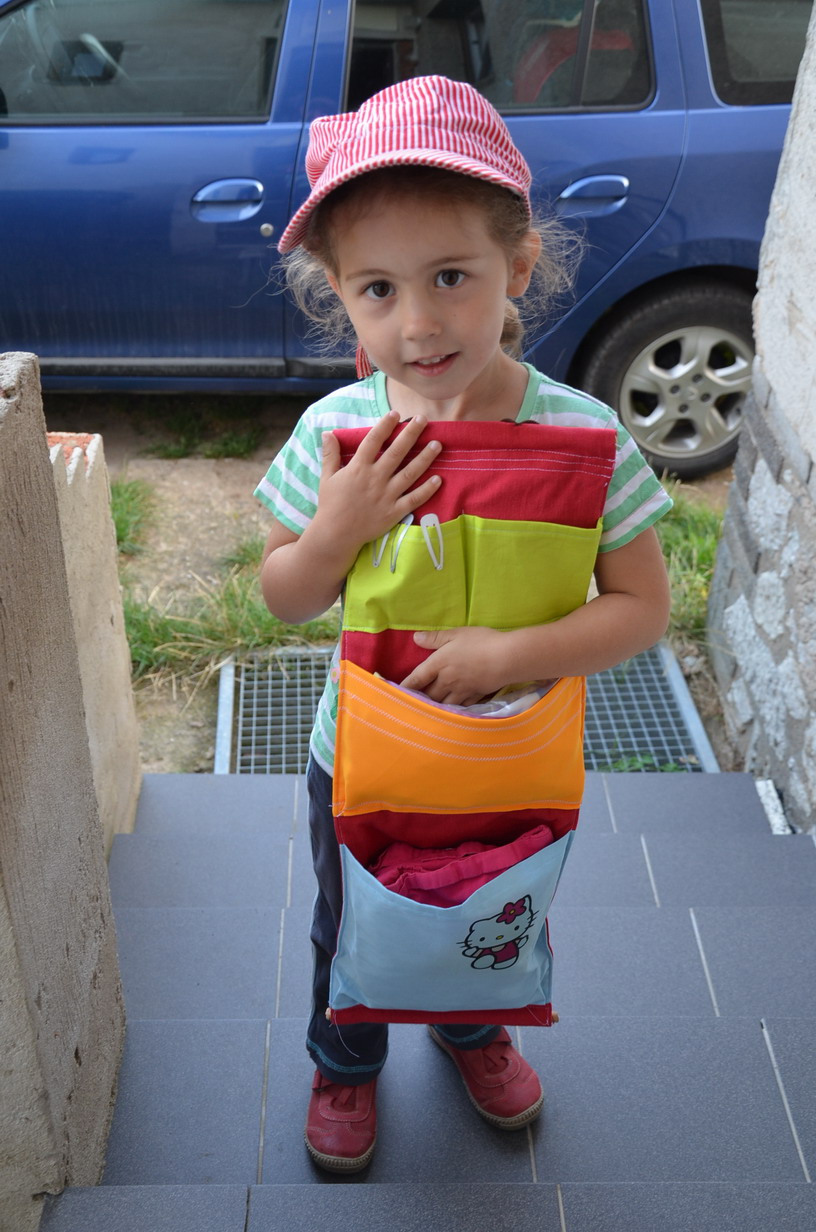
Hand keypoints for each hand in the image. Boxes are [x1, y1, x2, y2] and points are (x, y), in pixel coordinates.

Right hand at [313, 412, 441, 560]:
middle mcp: (375, 479)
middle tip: (423, 419)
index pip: (373, 441)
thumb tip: (327, 432)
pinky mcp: (394, 512)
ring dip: (425, 458)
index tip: (396, 413)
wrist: (335, 534)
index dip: (385, 425)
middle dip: (411, 434)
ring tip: (437, 444)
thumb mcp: (326, 477)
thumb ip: (330, 455)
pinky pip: (414, 499)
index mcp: (358, 468)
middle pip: (397, 452)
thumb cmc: (330, 505)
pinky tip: (439, 479)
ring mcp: (387, 496)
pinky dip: (427, 490)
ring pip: (410, 473)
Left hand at [400, 627, 508, 704]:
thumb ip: (435, 637)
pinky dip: (453, 709)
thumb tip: (415, 639)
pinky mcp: (475, 696)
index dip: (406, 686)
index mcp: (439, 664)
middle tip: (412, 701)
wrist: (507, 659)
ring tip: (429, 709)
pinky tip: (452, 711)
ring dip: (434, 706)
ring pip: (442, 704)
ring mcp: (461, 691)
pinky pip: (460, 707)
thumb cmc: (481, 642)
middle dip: (420, 698)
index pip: (417, 678)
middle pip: (428, 695)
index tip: (397, 693)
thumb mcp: (456, 634)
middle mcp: (446, 681)